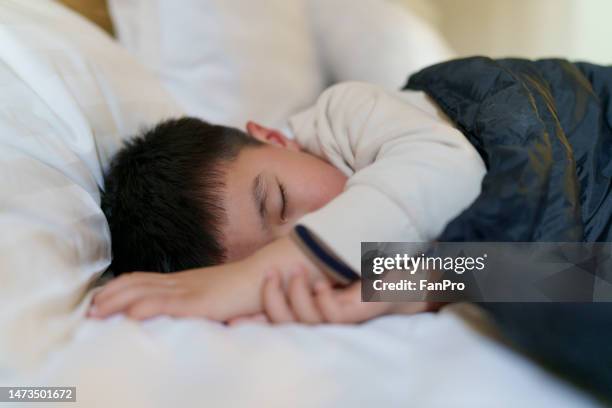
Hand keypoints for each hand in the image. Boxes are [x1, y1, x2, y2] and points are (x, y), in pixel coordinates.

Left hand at [87, 235, 326, 321]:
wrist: (269, 275)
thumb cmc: (246, 289)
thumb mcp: (217, 294)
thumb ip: (200, 299)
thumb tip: (185, 310)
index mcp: (186, 280)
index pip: (144, 279)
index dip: (120, 288)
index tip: (101, 299)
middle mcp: (183, 281)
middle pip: (137, 283)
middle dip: (110, 295)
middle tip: (90, 310)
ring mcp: (191, 289)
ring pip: (145, 291)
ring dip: (117, 302)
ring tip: (97, 314)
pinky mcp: (201, 300)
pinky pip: (168, 303)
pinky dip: (145, 308)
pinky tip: (130, 316)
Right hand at [228, 269, 432, 325]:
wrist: (405, 265)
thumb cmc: (364, 262)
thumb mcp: (327, 260)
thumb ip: (302, 263)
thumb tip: (273, 257)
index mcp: (311, 306)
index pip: (279, 318)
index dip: (257, 318)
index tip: (233, 319)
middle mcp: (322, 317)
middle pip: (285, 324)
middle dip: (272, 303)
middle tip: (268, 276)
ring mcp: (340, 318)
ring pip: (307, 322)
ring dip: (297, 298)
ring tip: (296, 272)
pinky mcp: (358, 314)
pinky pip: (332, 317)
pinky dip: (322, 301)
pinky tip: (322, 284)